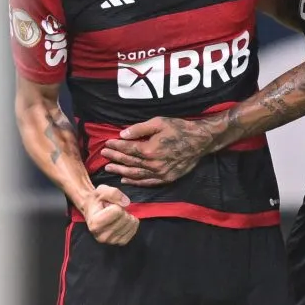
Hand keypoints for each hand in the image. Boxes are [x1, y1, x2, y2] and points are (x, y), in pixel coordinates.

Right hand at [79, 184, 139, 244]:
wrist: (93, 211)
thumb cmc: (97, 200)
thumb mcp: (102, 190)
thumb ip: (113, 193)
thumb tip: (126, 203)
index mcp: (95, 223)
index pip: (117, 211)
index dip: (116, 204)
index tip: (108, 206)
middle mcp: (101, 236)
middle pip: (125, 218)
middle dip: (122, 210)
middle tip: (113, 211)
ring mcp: (111, 241)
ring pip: (131, 224)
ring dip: (127, 216)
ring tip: (117, 216)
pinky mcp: (119, 242)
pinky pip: (133, 230)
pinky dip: (132, 223)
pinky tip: (123, 221)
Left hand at [101, 116, 215, 186]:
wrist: (201, 141)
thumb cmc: (180, 129)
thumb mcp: (159, 122)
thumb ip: (140, 129)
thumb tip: (122, 134)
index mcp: (149, 150)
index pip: (127, 149)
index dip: (116, 146)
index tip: (107, 143)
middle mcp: (153, 165)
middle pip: (129, 162)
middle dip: (115, 158)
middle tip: (104, 154)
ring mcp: (159, 173)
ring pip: (135, 174)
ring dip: (121, 171)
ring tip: (109, 168)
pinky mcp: (166, 179)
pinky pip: (147, 182)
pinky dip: (135, 181)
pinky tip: (126, 179)